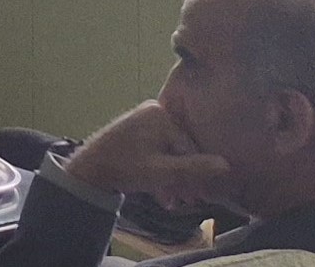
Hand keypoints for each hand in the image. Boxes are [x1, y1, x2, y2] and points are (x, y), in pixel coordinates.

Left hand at [61, 100, 234, 209]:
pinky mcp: (135, 133)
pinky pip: (155, 152)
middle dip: (185, 178)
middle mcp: (153, 112)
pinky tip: (162, 195)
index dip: (197, 174)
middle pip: (179, 150)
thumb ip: (194, 169)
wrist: (87, 172)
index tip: (201, 196)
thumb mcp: (163, 172)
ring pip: (168, 154)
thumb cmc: (125, 168)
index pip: (190, 147)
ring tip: (175, 201)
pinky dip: (160, 172)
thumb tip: (226, 165)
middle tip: (189, 202)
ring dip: (173, 179)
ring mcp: (142, 121)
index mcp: (160, 115)